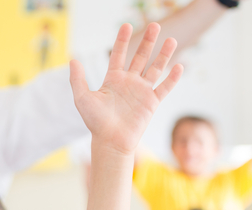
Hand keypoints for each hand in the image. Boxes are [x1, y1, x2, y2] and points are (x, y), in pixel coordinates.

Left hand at [70, 23, 182, 155]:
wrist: (110, 141)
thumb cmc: (95, 122)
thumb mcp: (82, 98)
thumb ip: (77, 79)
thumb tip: (72, 60)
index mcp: (113, 79)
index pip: (119, 54)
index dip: (123, 40)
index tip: (127, 25)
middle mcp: (129, 83)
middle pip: (140, 57)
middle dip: (148, 41)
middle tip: (155, 25)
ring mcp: (141, 92)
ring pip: (155, 69)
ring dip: (164, 55)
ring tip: (171, 39)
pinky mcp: (152, 103)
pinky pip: (164, 88)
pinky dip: (172, 78)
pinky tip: (179, 66)